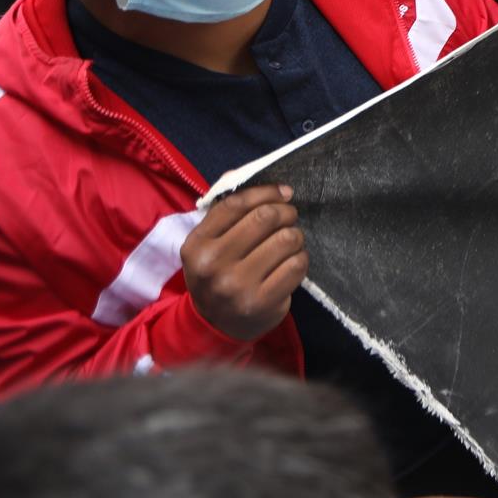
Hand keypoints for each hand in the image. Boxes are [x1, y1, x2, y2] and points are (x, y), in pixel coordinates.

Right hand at [181, 184, 305, 342]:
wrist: (215, 325)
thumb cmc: (218, 272)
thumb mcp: (209, 242)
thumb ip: (224, 208)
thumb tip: (242, 172)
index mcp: (196, 245)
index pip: (236, 204)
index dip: (266, 192)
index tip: (284, 192)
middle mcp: (213, 265)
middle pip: (266, 218)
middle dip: (286, 212)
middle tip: (288, 217)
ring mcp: (237, 287)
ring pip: (287, 239)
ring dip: (295, 236)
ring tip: (288, 242)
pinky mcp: (262, 303)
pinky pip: (297, 265)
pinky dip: (300, 258)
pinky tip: (291, 263)